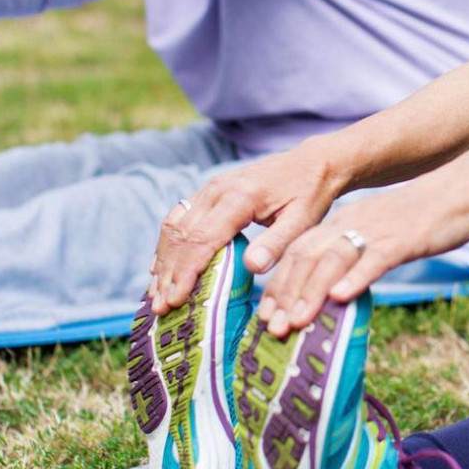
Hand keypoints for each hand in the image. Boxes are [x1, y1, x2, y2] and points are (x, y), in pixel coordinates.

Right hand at [149, 146, 348, 314]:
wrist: (312, 162)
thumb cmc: (310, 195)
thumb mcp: (303, 221)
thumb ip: (277, 244)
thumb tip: (251, 267)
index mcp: (240, 198)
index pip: (202, 239)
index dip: (185, 272)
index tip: (174, 300)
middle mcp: (218, 189)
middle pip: (182, 235)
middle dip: (169, 272)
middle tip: (160, 306)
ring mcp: (210, 188)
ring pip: (175, 225)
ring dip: (163, 260)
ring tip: (156, 293)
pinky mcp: (209, 191)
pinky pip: (179, 217)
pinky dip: (168, 244)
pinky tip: (161, 267)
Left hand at [256, 157, 468, 337]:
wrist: (464, 190)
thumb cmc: (423, 219)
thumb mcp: (379, 236)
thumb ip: (355, 259)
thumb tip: (333, 295)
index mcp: (343, 222)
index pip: (299, 252)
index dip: (279, 284)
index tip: (265, 315)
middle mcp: (352, 223)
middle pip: (307, 256)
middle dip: (286, 293)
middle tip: (272, 327)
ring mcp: (377, 230)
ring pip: (334, 259)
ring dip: (311, 291)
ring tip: (296, 321)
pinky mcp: (404, 238)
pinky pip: (375, 258)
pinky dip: (356, 278)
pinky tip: (342, 297)